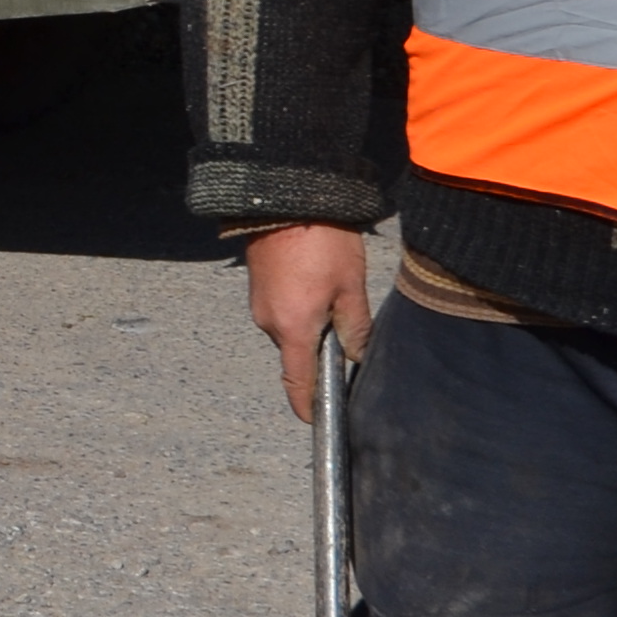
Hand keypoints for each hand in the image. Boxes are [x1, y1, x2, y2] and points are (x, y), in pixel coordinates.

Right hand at [244, 224, 376, 421]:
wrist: (284, 196)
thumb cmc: (321, 240)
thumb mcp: (351, 285)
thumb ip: (356, 327)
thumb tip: (358, 356)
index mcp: (293, 329)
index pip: (297, 382)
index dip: (307, 406)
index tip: (315, 420)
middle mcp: (269, 323)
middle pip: (298, 353)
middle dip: (321, 349)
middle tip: (349, 325)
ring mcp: (259, 305)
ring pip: (292, 329)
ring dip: (312, 322)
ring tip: (335, 291)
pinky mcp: (258, 288)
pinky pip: (282, 311)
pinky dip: (301, 307)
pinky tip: (318, 280)